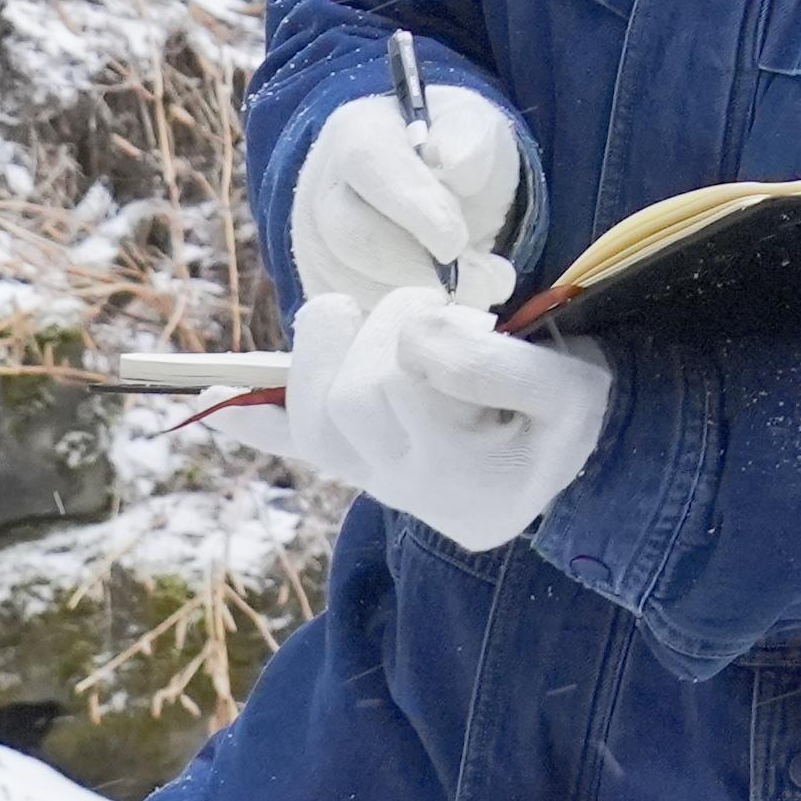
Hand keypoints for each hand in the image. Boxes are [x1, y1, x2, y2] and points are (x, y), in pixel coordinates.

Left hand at [261, 277, 616, 549]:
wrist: (587, 464)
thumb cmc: (580, 415)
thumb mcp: (571, 387)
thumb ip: (497, 366)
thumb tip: (415, 334)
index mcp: (467, 477)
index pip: (407, 381)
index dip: (425, 328)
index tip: (469, 314)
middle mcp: (411, 493)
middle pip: (352, 399)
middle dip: (379, 332)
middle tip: (428, 307)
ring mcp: (381, 483)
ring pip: (315, 419)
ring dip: (328, 354)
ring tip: (363, 318)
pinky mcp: (364, 466)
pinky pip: (297, 445)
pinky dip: (255, 421)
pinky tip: (213, 400)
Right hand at [290, 82, 524, 305]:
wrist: (439, 189)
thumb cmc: (454, 152)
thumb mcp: (476, 128)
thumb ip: (471, 139)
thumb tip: (457, 166)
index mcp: (356, 132)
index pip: (367, 164)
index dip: (412, 206)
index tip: (455, 241)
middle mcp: (320, 188)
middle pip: (349, 235)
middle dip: (420, 268)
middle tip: (488, 280)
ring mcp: (312, 244)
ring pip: (349, 286)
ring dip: (420, 303)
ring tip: (482, 293)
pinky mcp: (323, 290)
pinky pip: (351, 320)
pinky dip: (403, 327)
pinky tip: (446, 316)